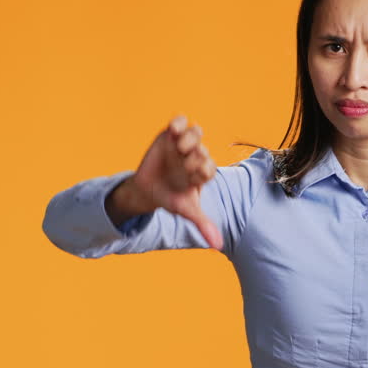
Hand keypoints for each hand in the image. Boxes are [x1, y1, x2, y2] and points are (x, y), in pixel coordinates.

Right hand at [129, 115, 222, 250]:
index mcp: (204, 173)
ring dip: (190, 137)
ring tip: (178, 146)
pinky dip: (178, 123)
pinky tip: (172, 130)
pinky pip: (180, 122)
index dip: (202, 171)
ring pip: (196, 133)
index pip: (210, 168)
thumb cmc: (171, 199)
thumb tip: (218, 245)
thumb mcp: (186, 211)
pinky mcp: (170, 134)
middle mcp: (196, 156)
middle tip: (182, 164)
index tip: (191, 178)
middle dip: (193, 156)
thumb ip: (203, 224)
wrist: (149, 189)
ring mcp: (184, 145)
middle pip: (202, 150)